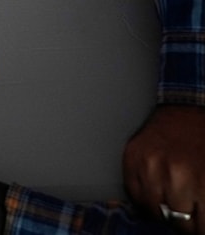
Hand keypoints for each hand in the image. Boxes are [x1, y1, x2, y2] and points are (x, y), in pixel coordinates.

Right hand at [124, 105, 204, 233]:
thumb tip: (198, 225)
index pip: (199, 226)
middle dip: (186, 219)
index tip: (199, 222)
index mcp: (202, 181)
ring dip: (163, 208)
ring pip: (153, 210)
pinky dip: (144, 195)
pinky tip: (156, 188)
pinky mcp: (131, 157)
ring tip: (173, 199)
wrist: (189, 106)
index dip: (200, 226)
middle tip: (189, 210)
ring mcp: (149, 166)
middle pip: (177, 221)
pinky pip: (132, 192)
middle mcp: (174, 175)